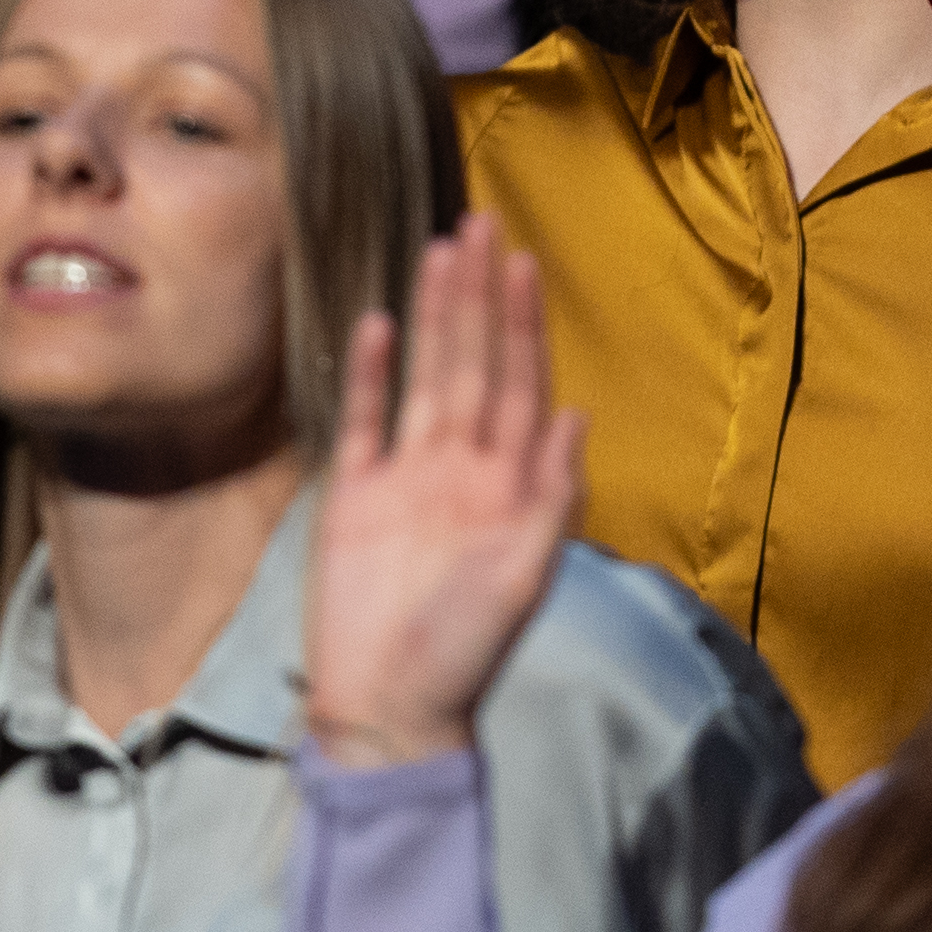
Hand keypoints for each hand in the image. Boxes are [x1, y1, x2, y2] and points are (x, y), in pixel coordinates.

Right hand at [302, 215, 585, 769]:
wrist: (387, 708)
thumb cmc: (464, 651)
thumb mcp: (524, 576)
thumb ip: (550, 495)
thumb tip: (577, 415)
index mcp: (508, 483)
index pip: (520, 384)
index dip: (523, 323)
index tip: (524, 261)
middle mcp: (461, 467)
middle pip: (474, 363)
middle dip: (480, 297)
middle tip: (482, 223)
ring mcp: (406, 477)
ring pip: (425, 376)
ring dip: (434, 316)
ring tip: (440, 251)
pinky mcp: (354, 496)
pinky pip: (364, 421)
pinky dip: (370, 374)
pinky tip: (377, 322)